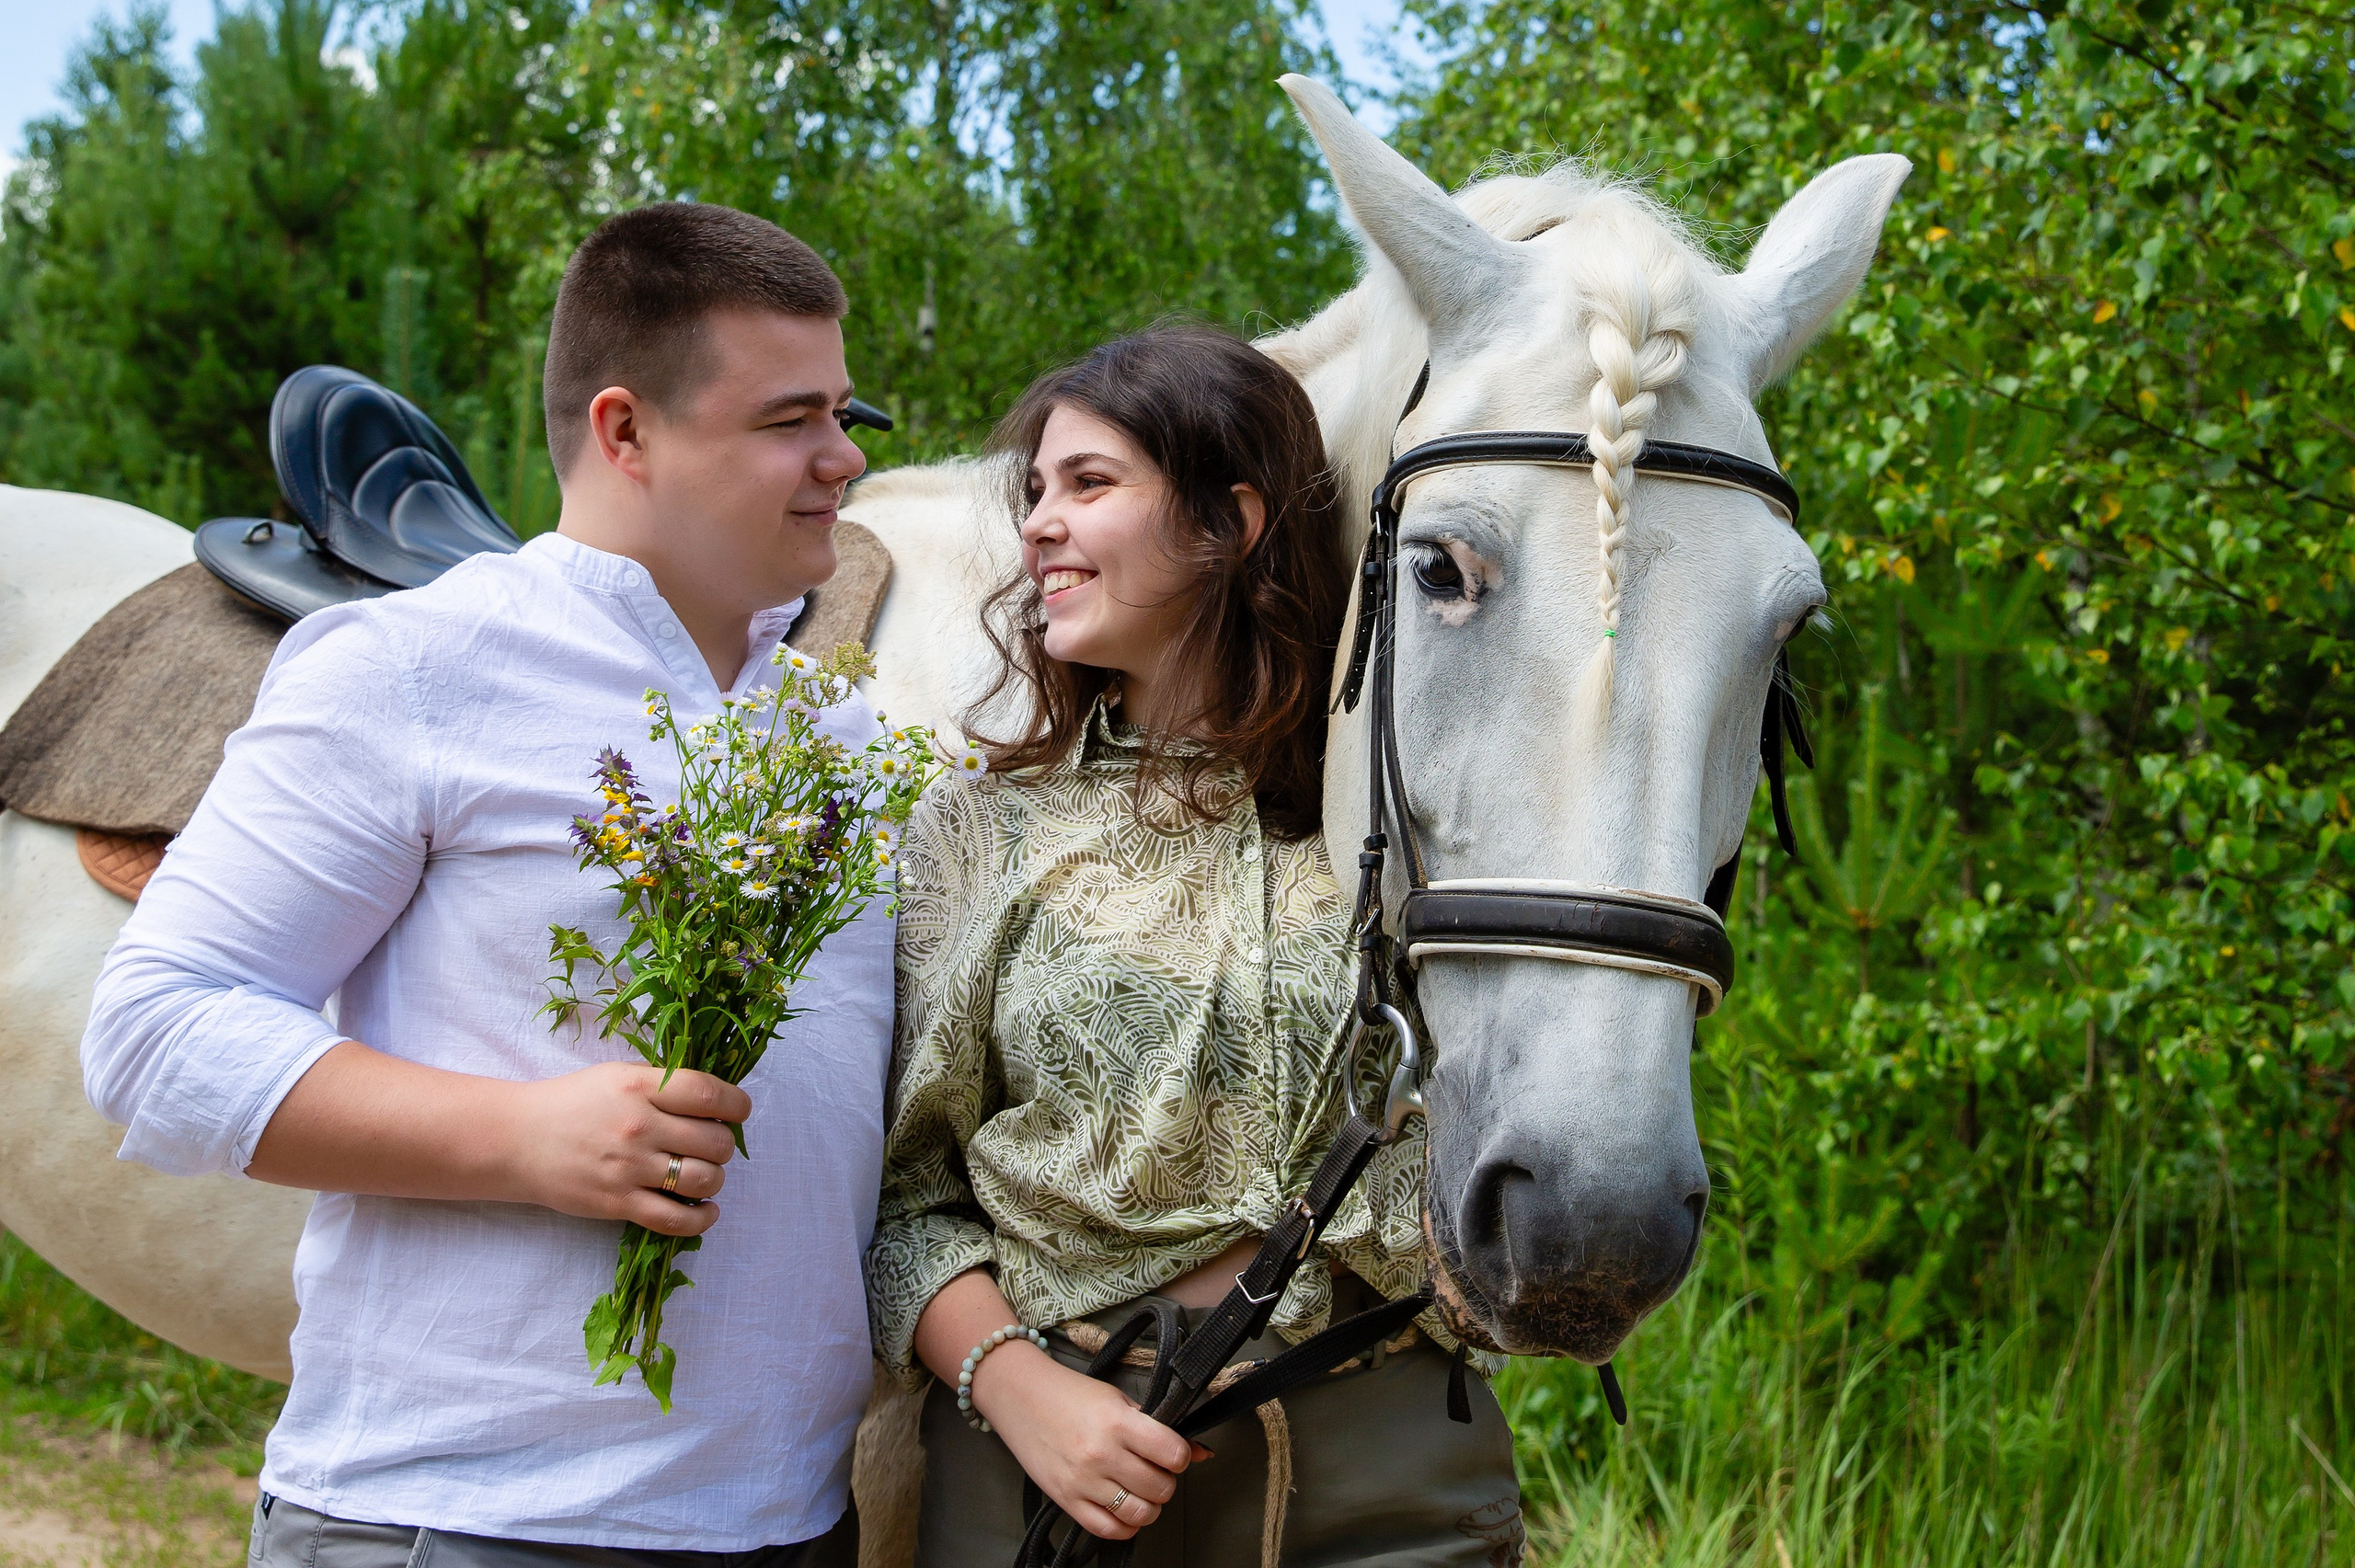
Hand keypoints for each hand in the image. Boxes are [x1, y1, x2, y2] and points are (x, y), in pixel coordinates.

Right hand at [504, 1061, 749, 1237]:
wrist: (517, 1140)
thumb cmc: (572, 1103)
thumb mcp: (618, 1074)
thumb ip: (664, 1083)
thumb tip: (715, 1100)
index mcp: (640, 1086)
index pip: (710, 1095)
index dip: (737, 1106)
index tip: (739, 1111)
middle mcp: (639, 1127)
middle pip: (716, 1142)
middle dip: (724, 1145)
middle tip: (711, 1145)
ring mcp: (628, 1168)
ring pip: (704, 1181)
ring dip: (715, 1179)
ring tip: (703, 1174)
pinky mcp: (617, 1204)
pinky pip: (676, 1221)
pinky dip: (702, 1219)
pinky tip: (705, 1211)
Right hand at [970, 1343, 1213, 1539]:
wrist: (1019, 1396)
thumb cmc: (1069, 1393)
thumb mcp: (1118, 1399)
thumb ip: (1157, 1427)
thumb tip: (1202, 1452)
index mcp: (1118, 1422)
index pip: (1174, 1454)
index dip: (1180, 1455)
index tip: (1173, 1452)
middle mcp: (1102, 1454)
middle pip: (1160, 1488)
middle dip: (1166, 1481)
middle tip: (1155, 1470)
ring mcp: (1083, 1481)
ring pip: (1140, 1513)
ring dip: (1150, 1505)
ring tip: (1142, 1490)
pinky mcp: (1066, 1500)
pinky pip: (1108, 1529)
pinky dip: (1126, 1525)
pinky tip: (1125, 1508)